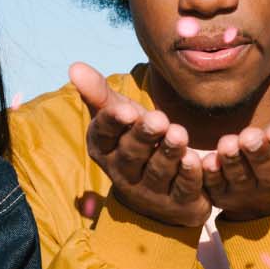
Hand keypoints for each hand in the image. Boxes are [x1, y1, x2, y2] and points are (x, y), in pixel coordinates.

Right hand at [71, 62, 208, 226]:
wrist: (161, 190)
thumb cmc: (136, 142)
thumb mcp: (120, 117)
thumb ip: (100, 94)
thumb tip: (74, 66)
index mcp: (105, 150)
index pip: (104, 136)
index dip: (114, 124)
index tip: (126, 110)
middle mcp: (124, 174)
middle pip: (132, 155)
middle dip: (144, 137)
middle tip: (158, 119)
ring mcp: (151, 191)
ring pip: (158, 172)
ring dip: (168, 153)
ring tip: (179, 134)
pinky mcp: (178, 202)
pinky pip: (183, 189)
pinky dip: (189, 176)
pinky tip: (195, 160)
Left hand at [202, 93, 269, 221]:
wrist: (265, 177)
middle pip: (269, 169)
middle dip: (259, 153)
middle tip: (248, 137)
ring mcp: (250, 190)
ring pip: (240, 177)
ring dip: (232, 161)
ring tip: (228, 143)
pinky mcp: (224, 193)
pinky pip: (214, 187)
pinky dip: (208, 176)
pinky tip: (205, 162)